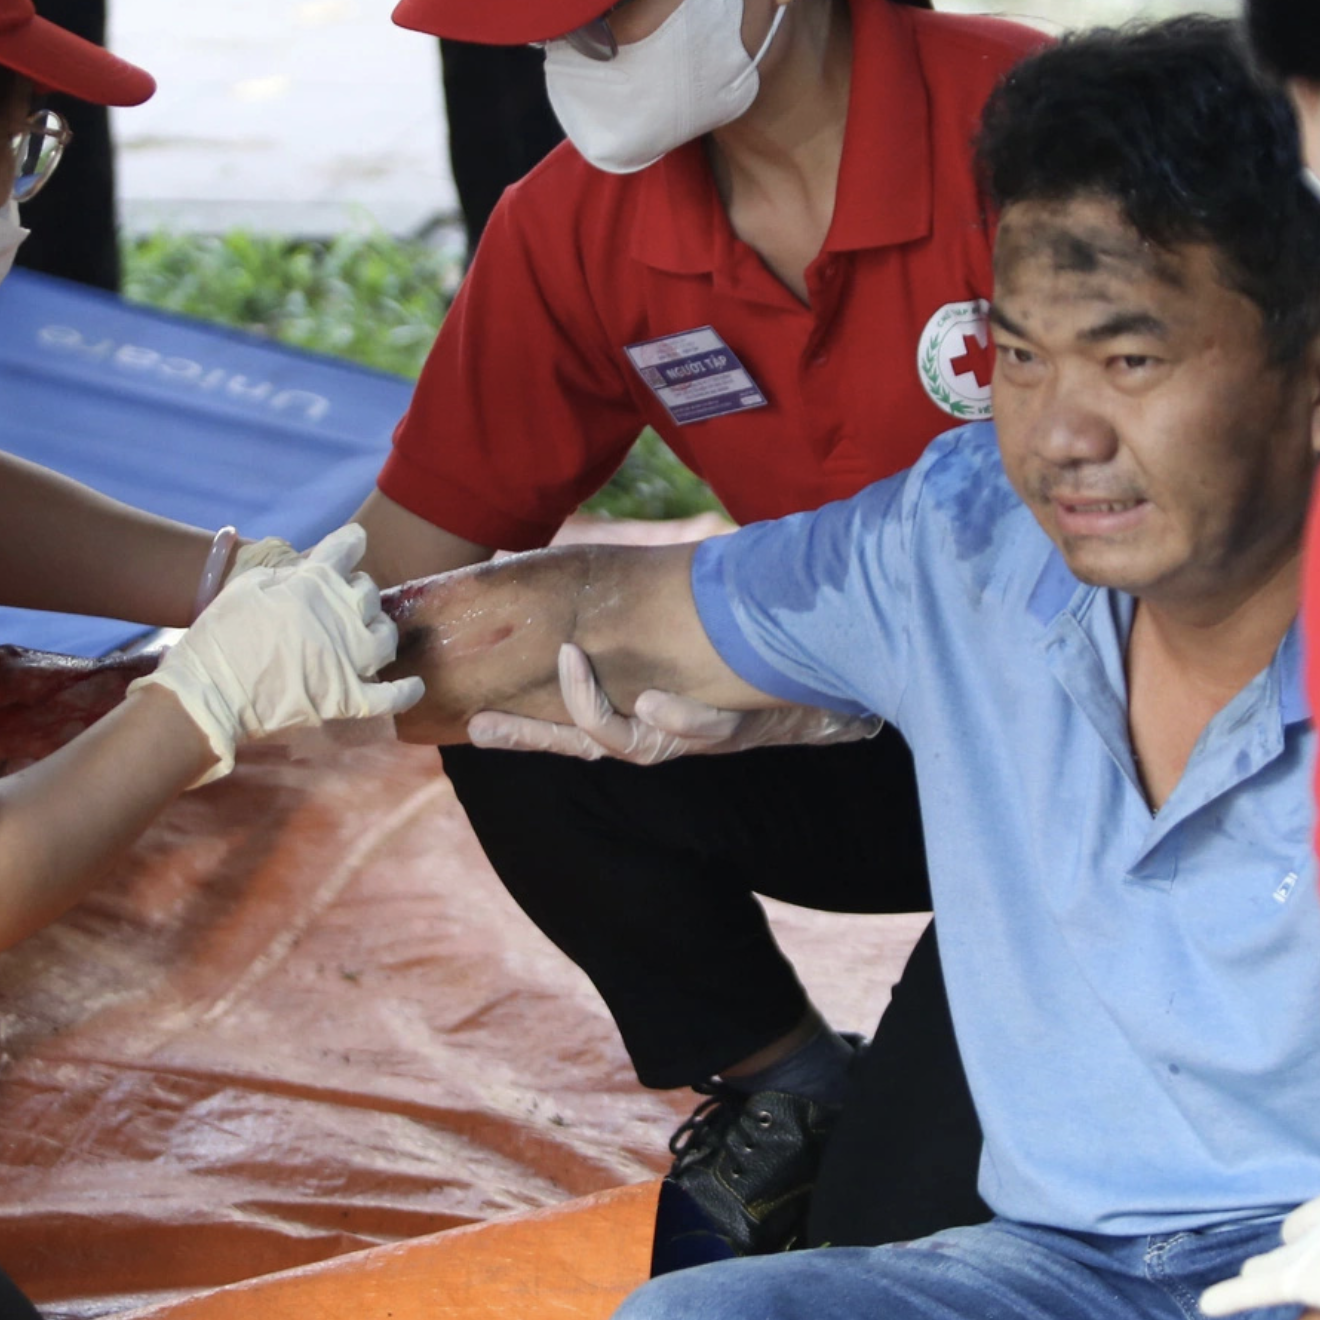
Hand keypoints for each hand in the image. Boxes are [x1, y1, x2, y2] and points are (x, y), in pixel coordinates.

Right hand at [141, 523, 421, 784]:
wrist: (209, 693)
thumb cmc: (220, 636)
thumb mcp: (247, 587)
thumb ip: (286, 574)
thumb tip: (309, 569)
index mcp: (313, 583)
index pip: (346, 549)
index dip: (350, 543)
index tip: (353, 542)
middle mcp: (340, 616)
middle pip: (368, 593)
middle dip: (357, 593)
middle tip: (341, 603)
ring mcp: (348, 659)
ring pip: (385, 638)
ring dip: (379, 631)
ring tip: (369, 635)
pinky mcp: (347, 699)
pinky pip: (391, 697)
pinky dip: (407, 691)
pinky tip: (415, 685)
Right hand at [463, 642, 879, 762]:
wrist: (846, 667)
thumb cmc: (764, 649)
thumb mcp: (695, 632)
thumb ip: (643, 614)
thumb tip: (588, 573)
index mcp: (654, 711)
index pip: (574, 729)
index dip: (525, 733)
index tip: (473, 722)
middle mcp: (671, 731)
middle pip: (590, 746)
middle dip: (538, 738)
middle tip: (486, 722)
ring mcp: (705, 732)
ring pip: (638, 746)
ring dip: (598, 715)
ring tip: (572, 668)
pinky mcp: (746, 726)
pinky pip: (704, 730)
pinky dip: (679, 719)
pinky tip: (653, 699)